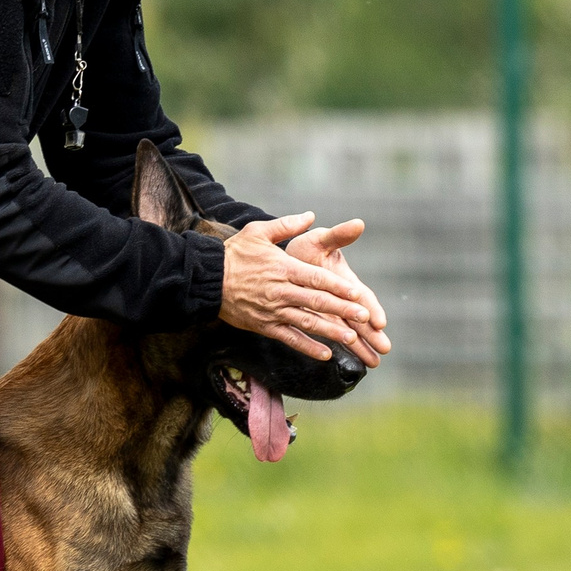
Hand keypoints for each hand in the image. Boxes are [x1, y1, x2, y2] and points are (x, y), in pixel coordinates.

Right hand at [216, 213, 383, 365]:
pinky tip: (326, 354)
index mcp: (283, 267)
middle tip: (364, 317)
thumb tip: (310, 216)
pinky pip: (290, 339)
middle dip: (343, 310)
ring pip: (308, 323)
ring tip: (352, 338)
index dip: (340, 288)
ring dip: (331, 331)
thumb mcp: (258, 231)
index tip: (358, 294)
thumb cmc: (233, 253)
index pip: (318, 279)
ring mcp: (273, 311)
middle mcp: (281, 291)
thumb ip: (286, 225)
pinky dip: (308, 347)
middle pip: (318, 302)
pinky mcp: (264, 326)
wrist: (205, 278)